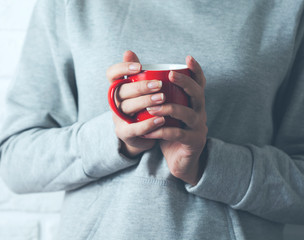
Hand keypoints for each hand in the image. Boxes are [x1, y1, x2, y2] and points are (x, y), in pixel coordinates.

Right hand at [107, 51, 165, 157]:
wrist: (143, 135)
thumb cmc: (144, 107)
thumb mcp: (142, 89)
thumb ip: (139, 72)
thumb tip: (129, 51)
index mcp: (118, 87)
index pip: (112, 74)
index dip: (122, 68)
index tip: (139, 67)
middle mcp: (115, 101)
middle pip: (122, 90)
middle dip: (140, 86)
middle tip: (159, 84)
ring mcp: (118, 117)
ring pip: (127, 107)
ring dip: (145, 102)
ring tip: (162, 99)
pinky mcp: (124, 133)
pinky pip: (134, 128)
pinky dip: (148, 124)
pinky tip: (162, 119)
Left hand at [143, 56, 207, 184]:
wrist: (179, 160)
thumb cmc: (169, 131)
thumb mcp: (165, 113)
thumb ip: (157, 96)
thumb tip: (138, 74)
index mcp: (193, 103)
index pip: (199, 83)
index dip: (196, 70)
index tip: (188, 58)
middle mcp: (199, 112)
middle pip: (198, 93)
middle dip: (185, 82)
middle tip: (170, 75)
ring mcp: (198, 127)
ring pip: (188, 114)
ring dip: (169, 109)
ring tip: (151, 109)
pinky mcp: (193, 142)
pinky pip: (178, 134)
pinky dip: (161, 132)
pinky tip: (148, 132)